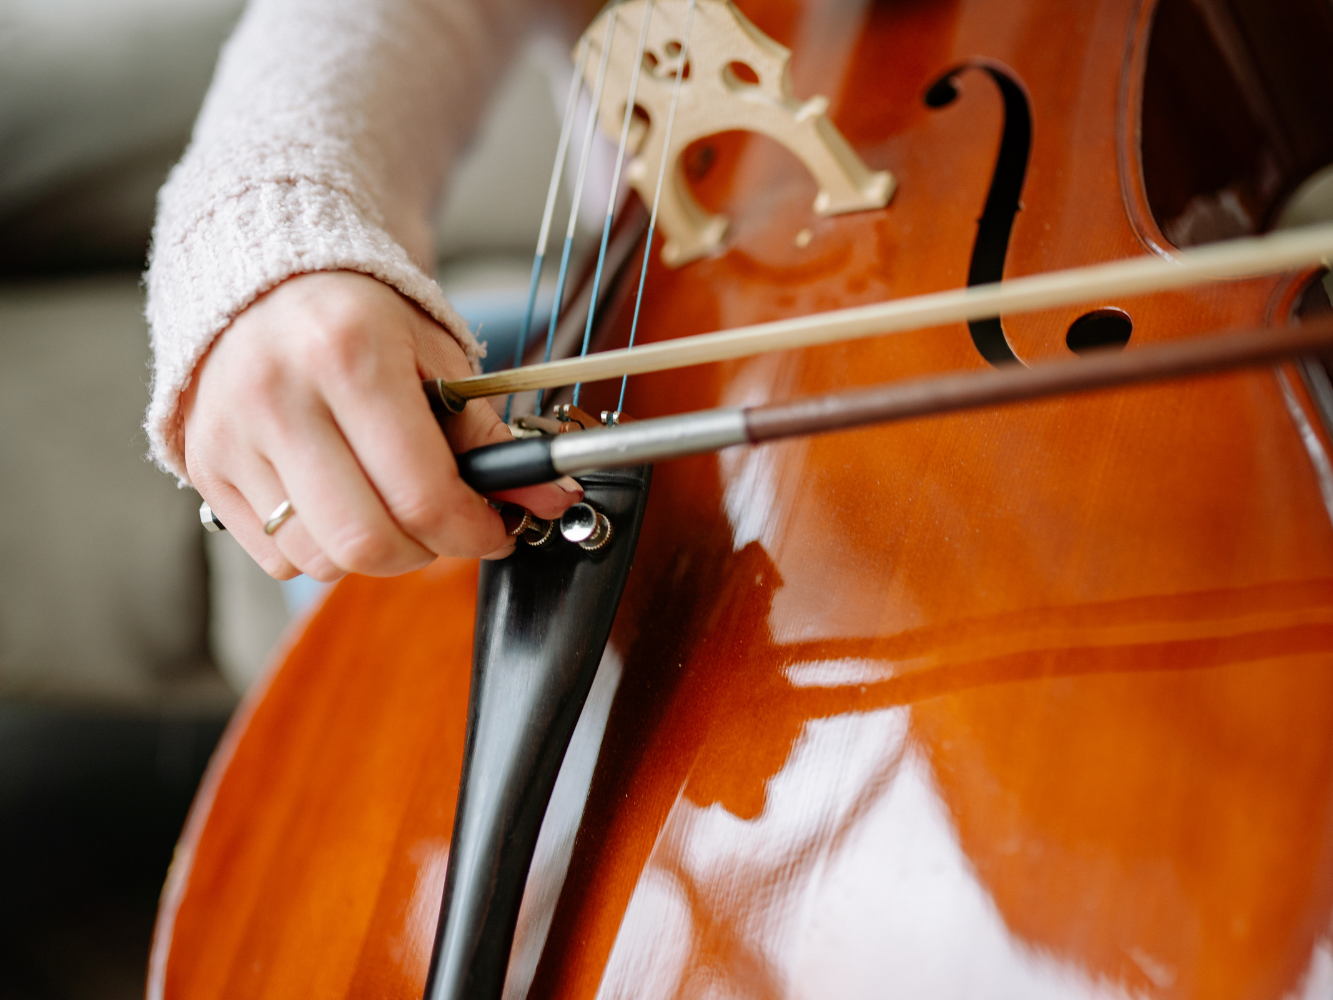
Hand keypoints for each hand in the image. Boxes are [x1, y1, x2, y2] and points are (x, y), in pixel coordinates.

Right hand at [182, 271, 581, 581]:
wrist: (268, 283)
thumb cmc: (363, 319)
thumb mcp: (439, 359)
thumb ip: (490, 438)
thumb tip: (547, 499)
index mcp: (348, 355)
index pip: (422, 494)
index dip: (473, 531)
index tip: (496, 529)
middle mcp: (278, 396)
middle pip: (365, 543)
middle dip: (425, 552)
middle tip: (445, 526)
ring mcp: (231, 435)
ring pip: (319, 559)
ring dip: (371, 552)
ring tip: (388, 505)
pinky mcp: (205, 466)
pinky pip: (276, 557)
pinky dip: (320, 548)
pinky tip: (336, 501)